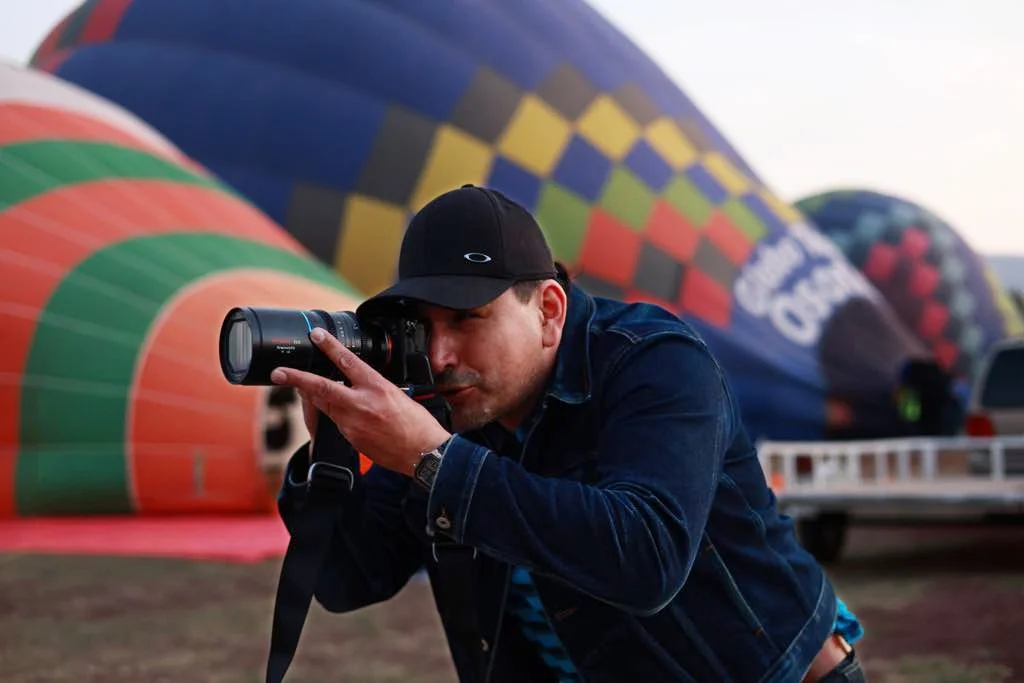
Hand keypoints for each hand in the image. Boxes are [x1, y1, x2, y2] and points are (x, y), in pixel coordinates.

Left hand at [270, 328, 451, 475]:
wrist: (423, 454)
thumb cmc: (417, 424)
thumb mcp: (398, 395)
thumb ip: (375, 388)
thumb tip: (360, 381)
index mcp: (377, 387)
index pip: (347, 361)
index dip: (329, 346)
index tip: (316, 336)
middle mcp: (362, 404)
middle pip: (321, 387)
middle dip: (296, 379)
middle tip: (278, 372)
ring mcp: (353, 423)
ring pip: (325, 405)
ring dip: (313, 395)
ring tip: (301, 386)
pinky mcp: (351, 438)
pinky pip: (338, 421)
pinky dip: (335, 413)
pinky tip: (338, 411)